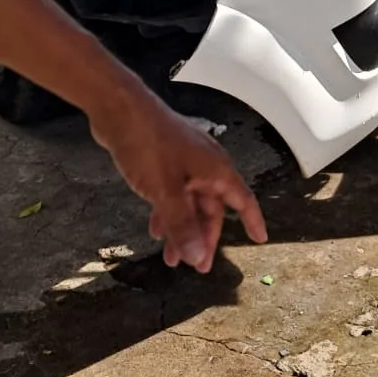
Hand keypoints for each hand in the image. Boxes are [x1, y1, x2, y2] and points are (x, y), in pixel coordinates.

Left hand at [88, 78, 266, 271]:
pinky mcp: (165, 160)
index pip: (243, 201)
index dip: (253, 221)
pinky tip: (156, 229)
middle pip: (212, 209)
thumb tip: (199, 257)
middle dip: (204, 239)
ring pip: (190, 204)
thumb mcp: (166, 192)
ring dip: (182, 230)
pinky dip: (168, 213)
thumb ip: (183, 225)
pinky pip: (173, 194)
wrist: (118, 109)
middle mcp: (206, 166)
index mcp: (216, 170)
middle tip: (197, 267)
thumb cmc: (149, 145)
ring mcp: (185, 163)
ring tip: (171, 258)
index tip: (259, 240)